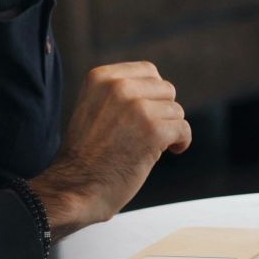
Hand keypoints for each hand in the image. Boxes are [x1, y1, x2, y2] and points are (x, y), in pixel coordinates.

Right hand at [29, 63, 191, 237]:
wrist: (75, 188)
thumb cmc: (87, 154)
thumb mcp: (94, 107)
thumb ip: (119, 92)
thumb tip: (158, 86)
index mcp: (101, 77)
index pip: (148, 71)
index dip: (153, 94)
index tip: (149, 113)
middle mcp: (118, 86)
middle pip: (166, 89)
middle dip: (163, 112)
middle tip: (150, 133)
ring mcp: (136, 107)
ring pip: (176, 110)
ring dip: (170, 129)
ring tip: (152, 146)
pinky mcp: (152, 131)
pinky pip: (183, 129)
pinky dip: (181, 142)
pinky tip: (171, 151)